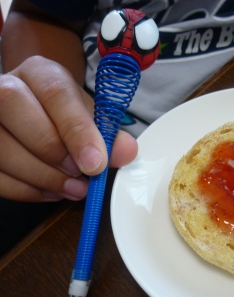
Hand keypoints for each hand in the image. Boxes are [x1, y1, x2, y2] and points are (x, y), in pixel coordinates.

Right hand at [0, 56, 137, 201]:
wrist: (36, 113)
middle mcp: (4, 86)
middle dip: (52, 150)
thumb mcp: (90, 118)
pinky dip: (25, 190)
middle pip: (13, 106)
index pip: (55, 92)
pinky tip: (51, 192)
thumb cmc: (66, 115)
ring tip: (72, 189)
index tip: (96, 164)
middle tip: (80, 175)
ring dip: (40, 176)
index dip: (77, 130)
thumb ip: (108, 134)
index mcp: (40, 73)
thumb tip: (127, 151)